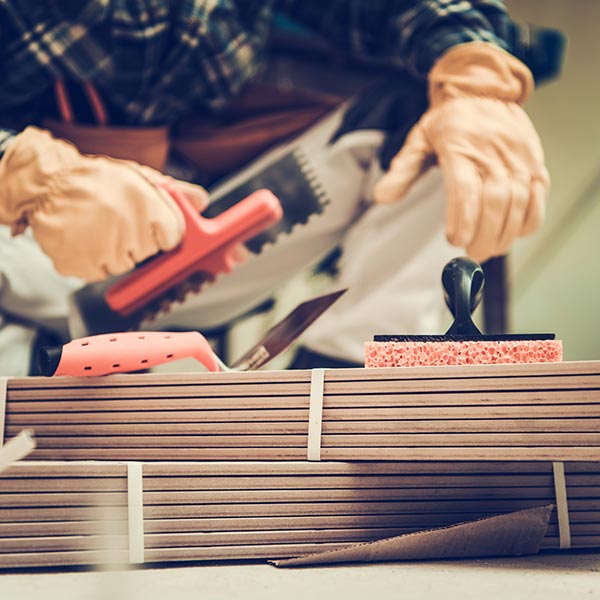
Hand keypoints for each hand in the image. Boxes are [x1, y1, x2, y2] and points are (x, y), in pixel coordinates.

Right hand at [0, 127, 207, 280]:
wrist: (46, 184)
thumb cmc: (96, 180)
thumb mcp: (139, 177)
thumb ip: (175, 192)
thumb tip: (201, 201)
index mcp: (149, 208)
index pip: (173, 237)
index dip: (162, 230)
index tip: (151, 223)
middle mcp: (130, 232)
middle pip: (148, 252)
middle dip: (138, 238)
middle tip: (117, 217)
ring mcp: (105, 252)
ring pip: (125, 264)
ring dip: (115, 251)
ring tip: (99, 226)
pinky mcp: (81, 266)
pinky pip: (100, 272)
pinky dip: (94, 260)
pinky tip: (85, 238)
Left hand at [373, 43, 548, 262]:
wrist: (484, 91)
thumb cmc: (448, 122)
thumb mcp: (419, 139)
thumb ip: (403, 170)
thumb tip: (381, 196)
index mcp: (460, 148)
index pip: (464, 189)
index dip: (462, 219)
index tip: (454, 240)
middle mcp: (492, 153)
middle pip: (494, 201)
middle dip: (484, 234)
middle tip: (471, 253)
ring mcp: (517, 157)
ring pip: (518, 202)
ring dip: (504, 233)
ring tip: (488, 250)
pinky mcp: (534, 162)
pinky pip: (538, 196)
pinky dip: (529, 220)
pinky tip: (514, 234)